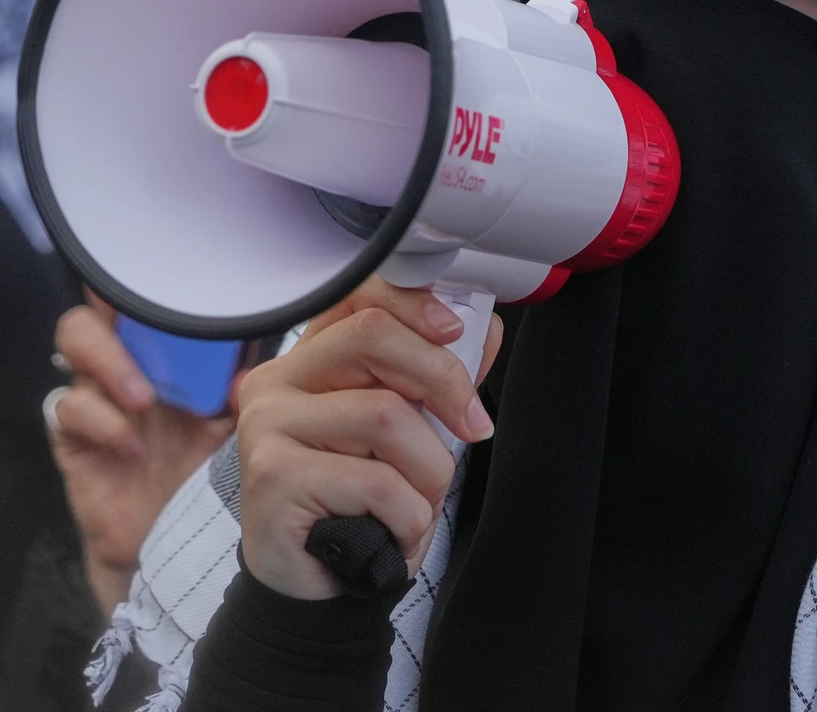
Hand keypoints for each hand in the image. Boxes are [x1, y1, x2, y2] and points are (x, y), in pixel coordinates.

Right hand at [50, 302, 237, 614]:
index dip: (149, 284)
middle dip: (120, 311)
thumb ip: (247, 387)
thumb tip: (274, 356)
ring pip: (74, 343)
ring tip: (146, 398)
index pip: (146, 303)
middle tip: (157, 332)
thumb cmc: (206, 471)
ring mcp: (96, 398)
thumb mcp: (236, 424)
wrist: (174, 539)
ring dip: (112, 364)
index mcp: (166, 358)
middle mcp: (125, 368)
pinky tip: (134, 446)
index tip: (177, 279)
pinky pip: (68, 409)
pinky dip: (103, 422)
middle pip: (101, 307)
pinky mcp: (74, 437)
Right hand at [235, 277, 501, 599]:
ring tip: (417, 502)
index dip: (413, 304)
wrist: (321, 586)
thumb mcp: (411, 434)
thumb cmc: (363, 505)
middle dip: (444, 381)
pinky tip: (393, 530)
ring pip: (386, 414)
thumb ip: (439, 380)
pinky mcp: (272, 475)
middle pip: (374, 337)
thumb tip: (484, 328)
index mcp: (312, 360)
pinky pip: (375, 481)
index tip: (456, 332)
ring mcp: (267, 426)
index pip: (357, 296)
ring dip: (429, 471)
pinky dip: (408, 514)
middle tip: (472, 428)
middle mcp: (278, 382)